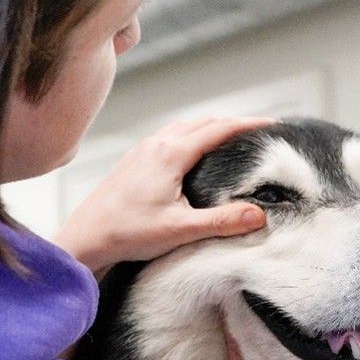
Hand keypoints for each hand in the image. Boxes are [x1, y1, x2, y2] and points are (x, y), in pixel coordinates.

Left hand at [55, 116, 272, 275]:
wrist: (86, 237)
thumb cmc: (128, 233)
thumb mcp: (182, 230)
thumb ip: (223, 222)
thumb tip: (259, 214)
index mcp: (171, 154)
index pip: (219, 129)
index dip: (249, 124)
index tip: (272, 124)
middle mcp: (157, 144)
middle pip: (204, 122)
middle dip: (234, 123)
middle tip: (259, 131)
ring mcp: (143, 150)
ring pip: (185, 126)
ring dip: (211, 127)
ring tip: (233, 138)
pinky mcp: (135, 160)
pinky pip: (170, 136)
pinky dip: (192, 135)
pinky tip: (196, 152)